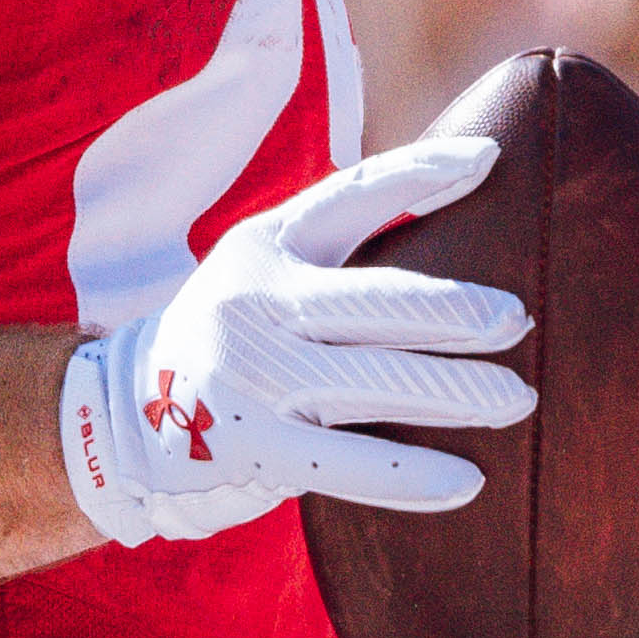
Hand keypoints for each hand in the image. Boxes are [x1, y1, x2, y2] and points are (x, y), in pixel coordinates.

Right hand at [58, 136, 536, 545]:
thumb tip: (453, 187)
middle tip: (518, 319)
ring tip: (518, 397)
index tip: (490, 156)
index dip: (419, 171)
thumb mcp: (262, 262)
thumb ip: (341, 238)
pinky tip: (465, 481)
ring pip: (372, 382)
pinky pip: (342, 462)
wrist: (120, 413)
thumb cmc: (230, 331)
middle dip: (454, 310)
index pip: (351, 194)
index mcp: (266, 243)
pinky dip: (407, 475)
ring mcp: (251, 376)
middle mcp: (257, 301)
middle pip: (375, 300)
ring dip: (454, 391)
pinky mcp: (247, 445)